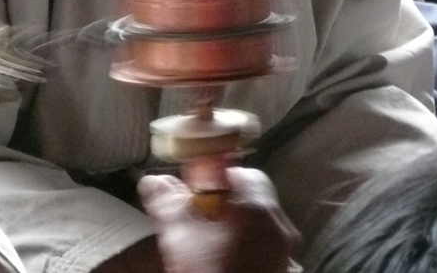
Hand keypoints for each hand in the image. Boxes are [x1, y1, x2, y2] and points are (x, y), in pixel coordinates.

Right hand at [138, 167, 299, 272]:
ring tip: (210, 235)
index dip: (217, 176)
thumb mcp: (179, 237)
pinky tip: (224, 253)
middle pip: (254, 194)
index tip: (197, 187)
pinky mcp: (282, 268)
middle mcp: (280, 225)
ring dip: (237, 218)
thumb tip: (152, 180)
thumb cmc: (206, 272)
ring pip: (261, 219)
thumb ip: (166, 202)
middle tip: (201, 211)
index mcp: (258, 209)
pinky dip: (247, 239)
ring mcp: (284, 250)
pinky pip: (266, 241)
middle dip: (227, 198)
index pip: (242, 173)